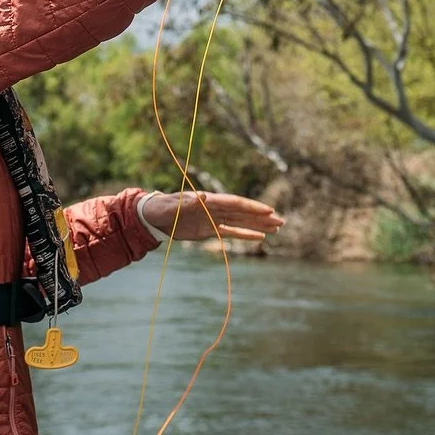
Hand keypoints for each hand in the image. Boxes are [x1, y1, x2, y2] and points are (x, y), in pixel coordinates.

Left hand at [141, 191, 283, 241]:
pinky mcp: (210, 230)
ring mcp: (214, 219)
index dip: (252, 207)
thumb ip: (188, 203)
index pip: (235, 204)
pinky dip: (246, 235)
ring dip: (259, 225)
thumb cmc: (162, 208)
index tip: (269, 211)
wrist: (153, 216)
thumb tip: (203, 197)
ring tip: (277, 228)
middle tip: (281, 221)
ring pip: (241, 222)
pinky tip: (260, 238)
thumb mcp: (173, 206)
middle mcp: (215, 208)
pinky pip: (232, 233)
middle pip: (243, 213)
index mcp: (209, 200)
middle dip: (262, 217)